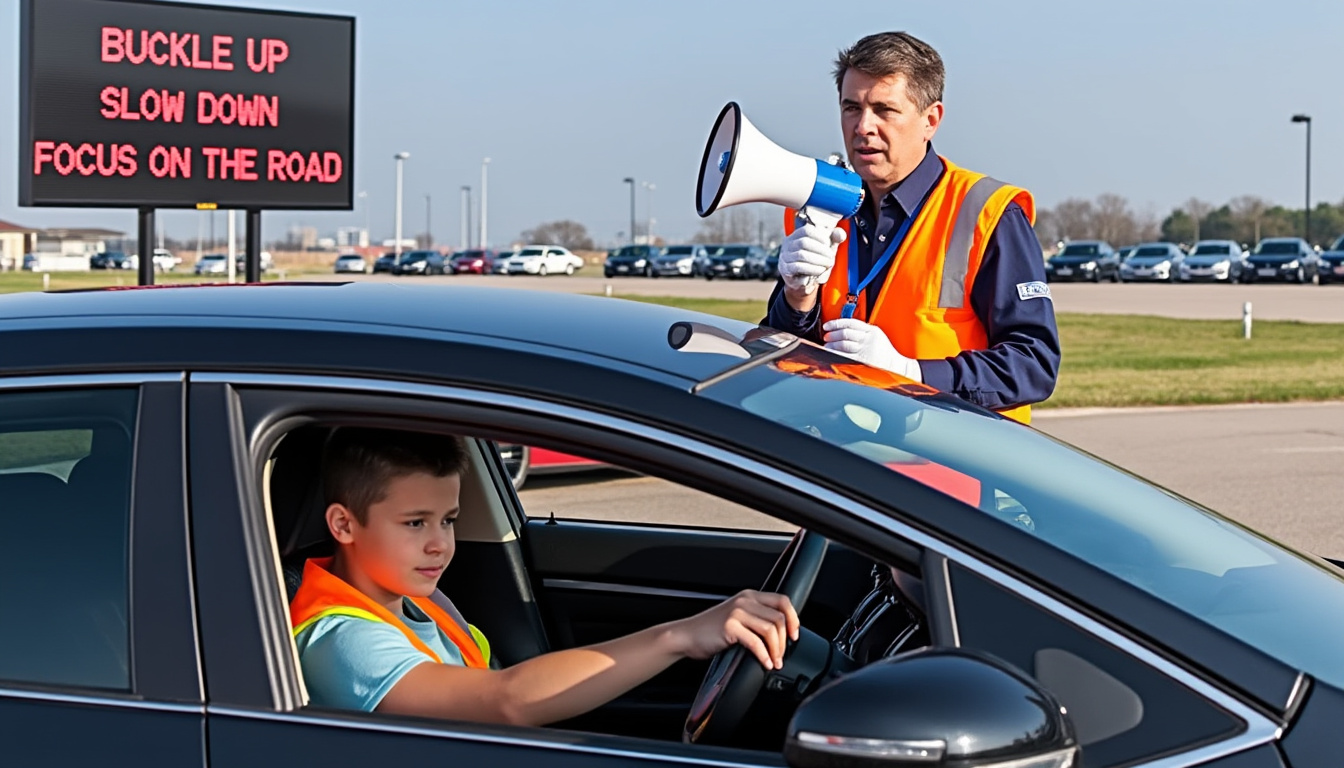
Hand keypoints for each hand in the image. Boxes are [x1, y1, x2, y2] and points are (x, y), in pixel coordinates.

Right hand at [670, 590, 798, 670]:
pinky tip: (765, 663)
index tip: (794, 635)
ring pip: (770, 629)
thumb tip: (780, 634)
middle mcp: (745, 600)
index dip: (793, 618)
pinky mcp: (729, 627)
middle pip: (779, 617)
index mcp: (749, 596)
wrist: (686, 635)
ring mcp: (737, 612)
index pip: (782, 601)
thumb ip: (756, 619)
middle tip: (782, 655)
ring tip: (774, 661)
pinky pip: (756, 642)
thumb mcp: (737, 618)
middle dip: (785, 640)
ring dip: (776, 650)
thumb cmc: (711, 630)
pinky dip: (764, 655)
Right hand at [779, 223, 846, 294]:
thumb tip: (841, 233)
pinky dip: (812, 268)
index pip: (806, 230)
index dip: (819, 236)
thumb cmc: (814, 261)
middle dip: (821, 250)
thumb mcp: (825, 248)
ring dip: (818, 260)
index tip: (828, 244)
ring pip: (801, 255)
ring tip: (828, 264)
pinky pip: (798, 267)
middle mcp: (788, 244)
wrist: (804, 280)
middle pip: (804, 242)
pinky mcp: (785, 269)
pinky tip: (820, 270)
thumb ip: (833, 239)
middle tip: (831, 257)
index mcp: (797, 235)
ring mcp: (785, 257)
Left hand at [822, 318, 921, 381]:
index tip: (827, 325)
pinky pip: (846, 356)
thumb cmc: (884, 351)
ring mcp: (866, 350)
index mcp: (872, 330)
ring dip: (832, 345)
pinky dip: (836, 354)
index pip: (850, 323)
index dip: (836, 323)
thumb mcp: (876, 336)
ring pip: (844, 344)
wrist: (895, 365)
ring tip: (827, 346)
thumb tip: (842, 330)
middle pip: (846, 333)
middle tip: (826, 337)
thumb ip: (863, 331)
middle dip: (833, 334)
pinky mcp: (863, 360)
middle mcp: (868, 338)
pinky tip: (831, 354)